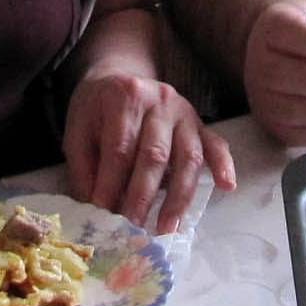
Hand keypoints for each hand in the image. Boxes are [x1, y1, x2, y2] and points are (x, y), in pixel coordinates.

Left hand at [64, 70, 239, 233]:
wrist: (120, 77)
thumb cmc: (97, 109)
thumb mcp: (77, 129)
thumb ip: (84, 167)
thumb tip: (94, 209)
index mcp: (124, 97)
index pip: (120, 147)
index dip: (111, 183)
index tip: (104, 215)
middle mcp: (159, 101)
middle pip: (155, 154)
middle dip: (143, 196)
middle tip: (133, 228)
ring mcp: (184, 111)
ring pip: (188, 156)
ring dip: (179, 196)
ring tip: (167, 228)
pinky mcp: (200, 122)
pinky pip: (216, 144)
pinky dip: (223, 165)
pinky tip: (227, 187)